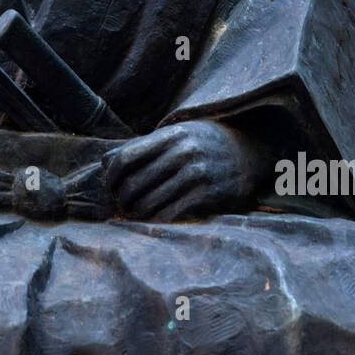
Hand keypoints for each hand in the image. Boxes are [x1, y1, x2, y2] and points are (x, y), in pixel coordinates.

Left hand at [102, 119, 268, 222]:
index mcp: (170, 135)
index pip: (125, 157)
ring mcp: (196, 174)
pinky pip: (171, 214)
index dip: (110, 177)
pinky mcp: (208, 194)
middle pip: (133, 184)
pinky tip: (154, 220)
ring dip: (136, 214)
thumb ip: (142, 147)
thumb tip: (104, 164)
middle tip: (121, 207)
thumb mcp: (176, 134)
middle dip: (121, 200)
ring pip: (149, 203)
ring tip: (134, 216)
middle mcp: (182, 152)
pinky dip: (157, 221)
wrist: (250, 150)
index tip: (110, 187)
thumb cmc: (204, 142)